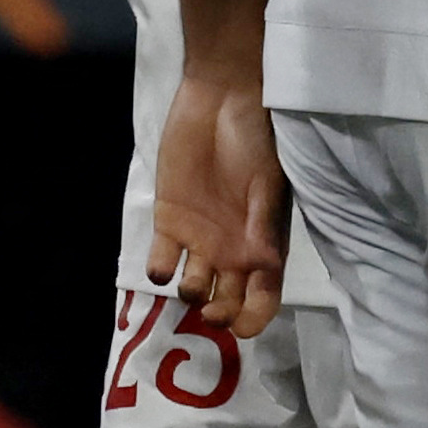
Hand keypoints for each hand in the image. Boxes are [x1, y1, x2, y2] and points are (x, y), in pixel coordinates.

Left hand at [143, 71, 288, 335]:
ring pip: (194, 286)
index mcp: (264, 248)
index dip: (253, 319)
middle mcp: (232, 251)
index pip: (263, 299)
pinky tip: (162, 267)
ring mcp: (200, 238)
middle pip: (227, 301)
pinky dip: (159, 270)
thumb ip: (262, 225)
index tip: (239, 327)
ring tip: (191, 283)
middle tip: (212, 311)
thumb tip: (263, 267)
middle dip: (220, 315)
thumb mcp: (268, 184)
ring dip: (192, 294)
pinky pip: (161, 259)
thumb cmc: (256, 141)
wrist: (222, 100)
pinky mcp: (169, 221)